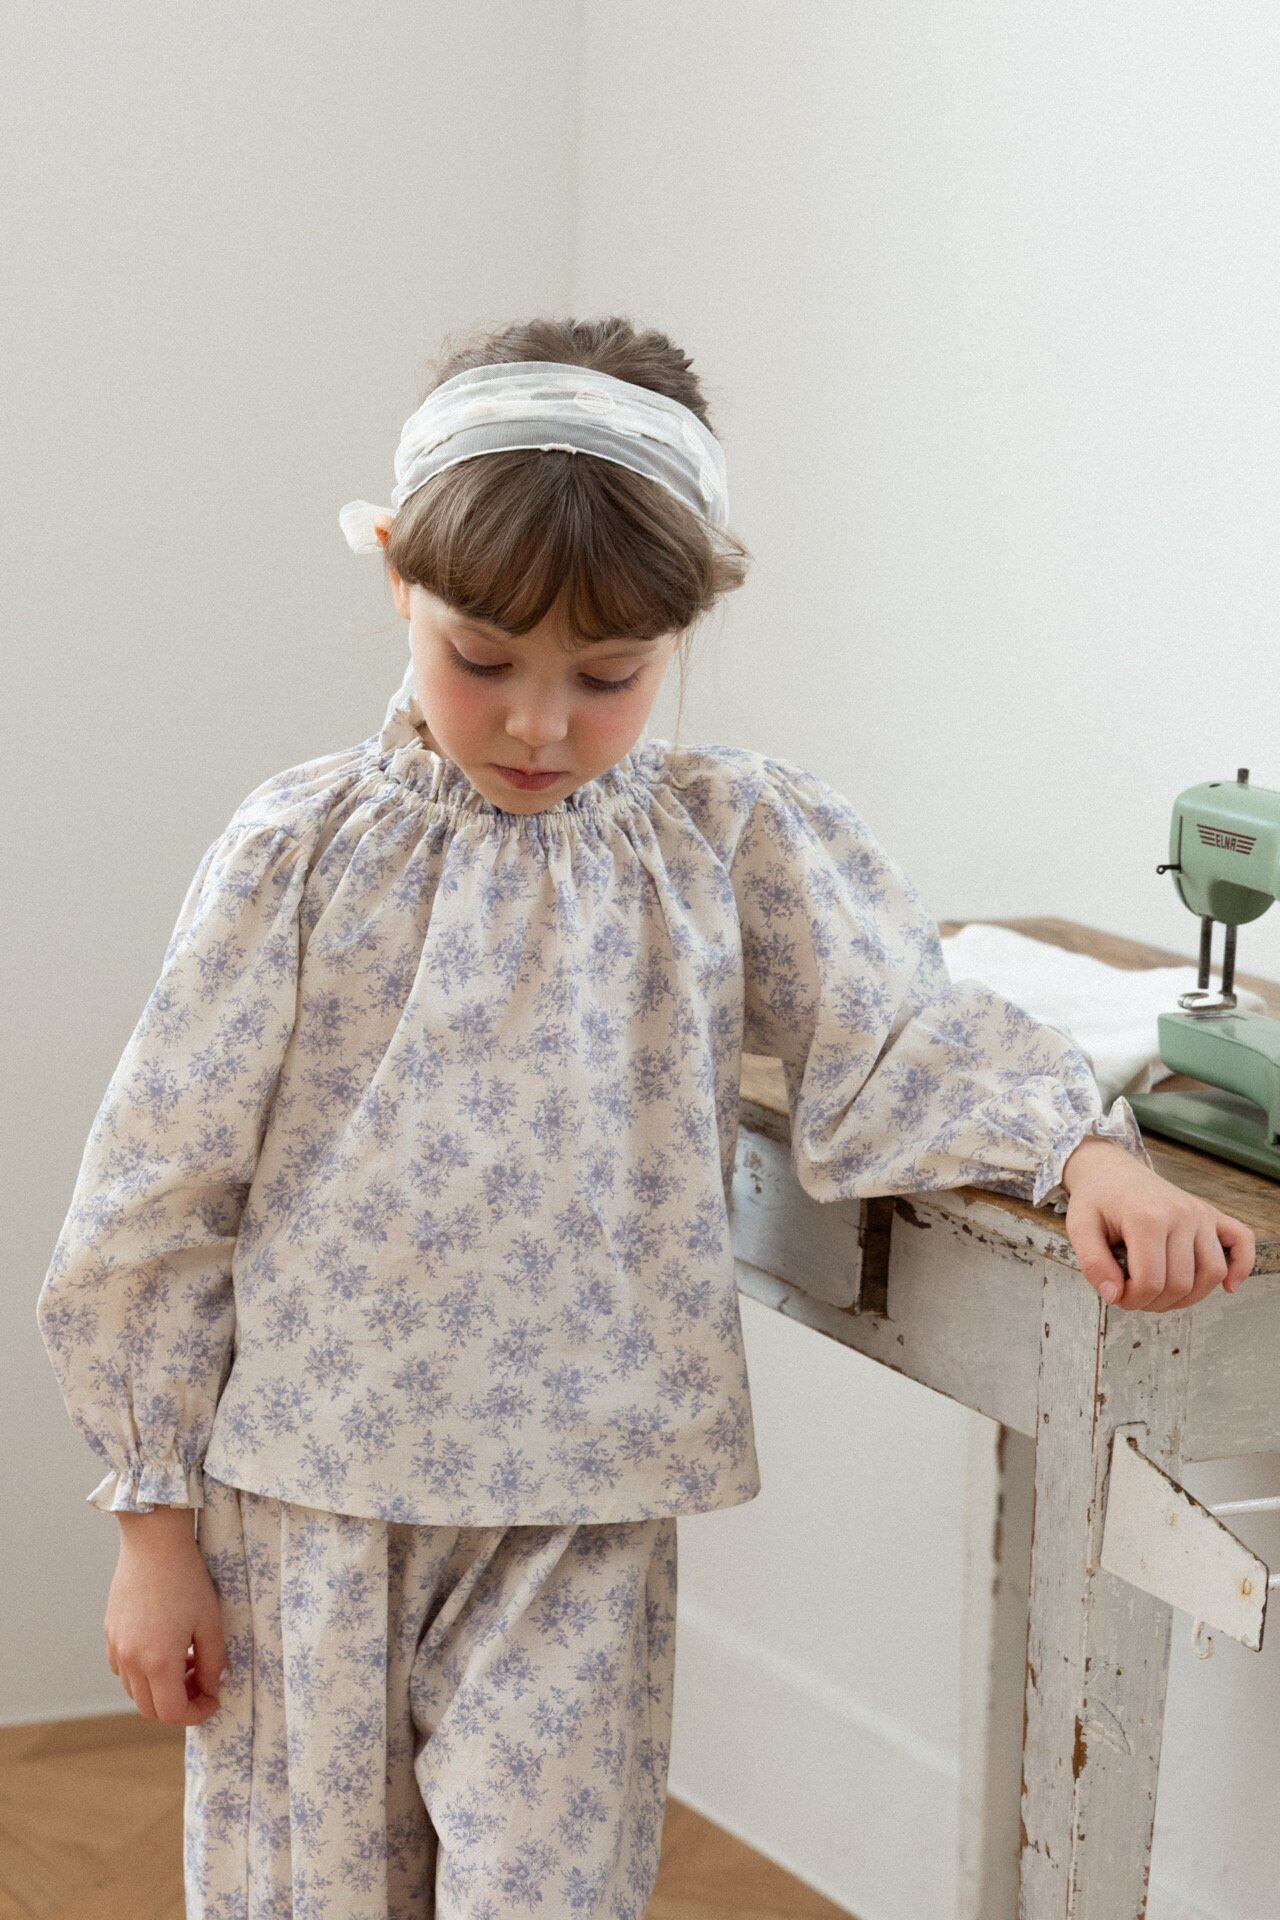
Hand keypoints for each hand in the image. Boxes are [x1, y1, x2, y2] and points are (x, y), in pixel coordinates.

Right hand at [106, 1508, 226, 1725]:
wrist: (154, 1543)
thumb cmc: (187, 1579)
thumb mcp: (210, 1622)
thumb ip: (213, 1662)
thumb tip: (211, 1688)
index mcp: (158, 1662)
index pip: (172, 1713)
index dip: (196, 1714)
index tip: (213, 1699)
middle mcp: (131, 1660)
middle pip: (150, 1709)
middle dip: (179, 1705)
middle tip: (202, 1682)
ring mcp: (116, 1647)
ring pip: (135, 1691)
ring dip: (161, 1688)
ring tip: (187, 1660)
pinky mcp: (110, 1632)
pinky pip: (123, 1669)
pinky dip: (143, 1672)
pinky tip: (164, 1647)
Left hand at [1059, 1137, 1255, 1312]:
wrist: (1111, 1171)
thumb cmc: (1097, 1199)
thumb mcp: (1079, 1228)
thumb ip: (1093, 1264)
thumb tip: (1114, 1295)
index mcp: (1147, 1218)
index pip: (1151, 1282)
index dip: (1132, 1300)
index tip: (1117, 1296)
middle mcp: (1181, 1214)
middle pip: (1181, 1283)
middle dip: (1154, 1302)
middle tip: (1133, 1296)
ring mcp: (1200, 1213)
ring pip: (1211, 1273)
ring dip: (1189, 1297)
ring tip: (1161, 1295)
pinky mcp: (1211, 1214)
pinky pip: (1241, 1241)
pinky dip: (1241, 1267)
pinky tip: (1228, 1286)